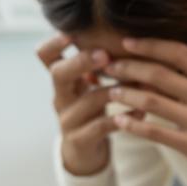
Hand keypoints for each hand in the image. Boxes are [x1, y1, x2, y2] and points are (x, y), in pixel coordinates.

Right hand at [36, 33, 128, 175]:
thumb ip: (101, 66)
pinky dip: (124, 116)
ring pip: (88, 100)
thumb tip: (131, 35)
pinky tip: (142, 111)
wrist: (85, 153)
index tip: (72, 32)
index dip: (54, 42)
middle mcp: (61, 97)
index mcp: (63, 80)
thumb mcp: (90, 87)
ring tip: (141, 83)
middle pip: (59, 73)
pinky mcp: (80, 140)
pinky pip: (102, 126)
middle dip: (83, 61)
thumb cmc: (93, 112)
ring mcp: (68, 120)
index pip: (45, 55)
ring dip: (115, 89)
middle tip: (106, 55)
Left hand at [104, 38, 186, 185]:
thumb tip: (168, 63)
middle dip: (129, 68)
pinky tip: (119, 121)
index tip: (127, 43)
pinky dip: (134, 125)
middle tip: (109, 67)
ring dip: (127, 95)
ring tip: (110, 92)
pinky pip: (157, 132)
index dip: (151, 45)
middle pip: (161, 74)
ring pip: (154, 102)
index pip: (180, 53)